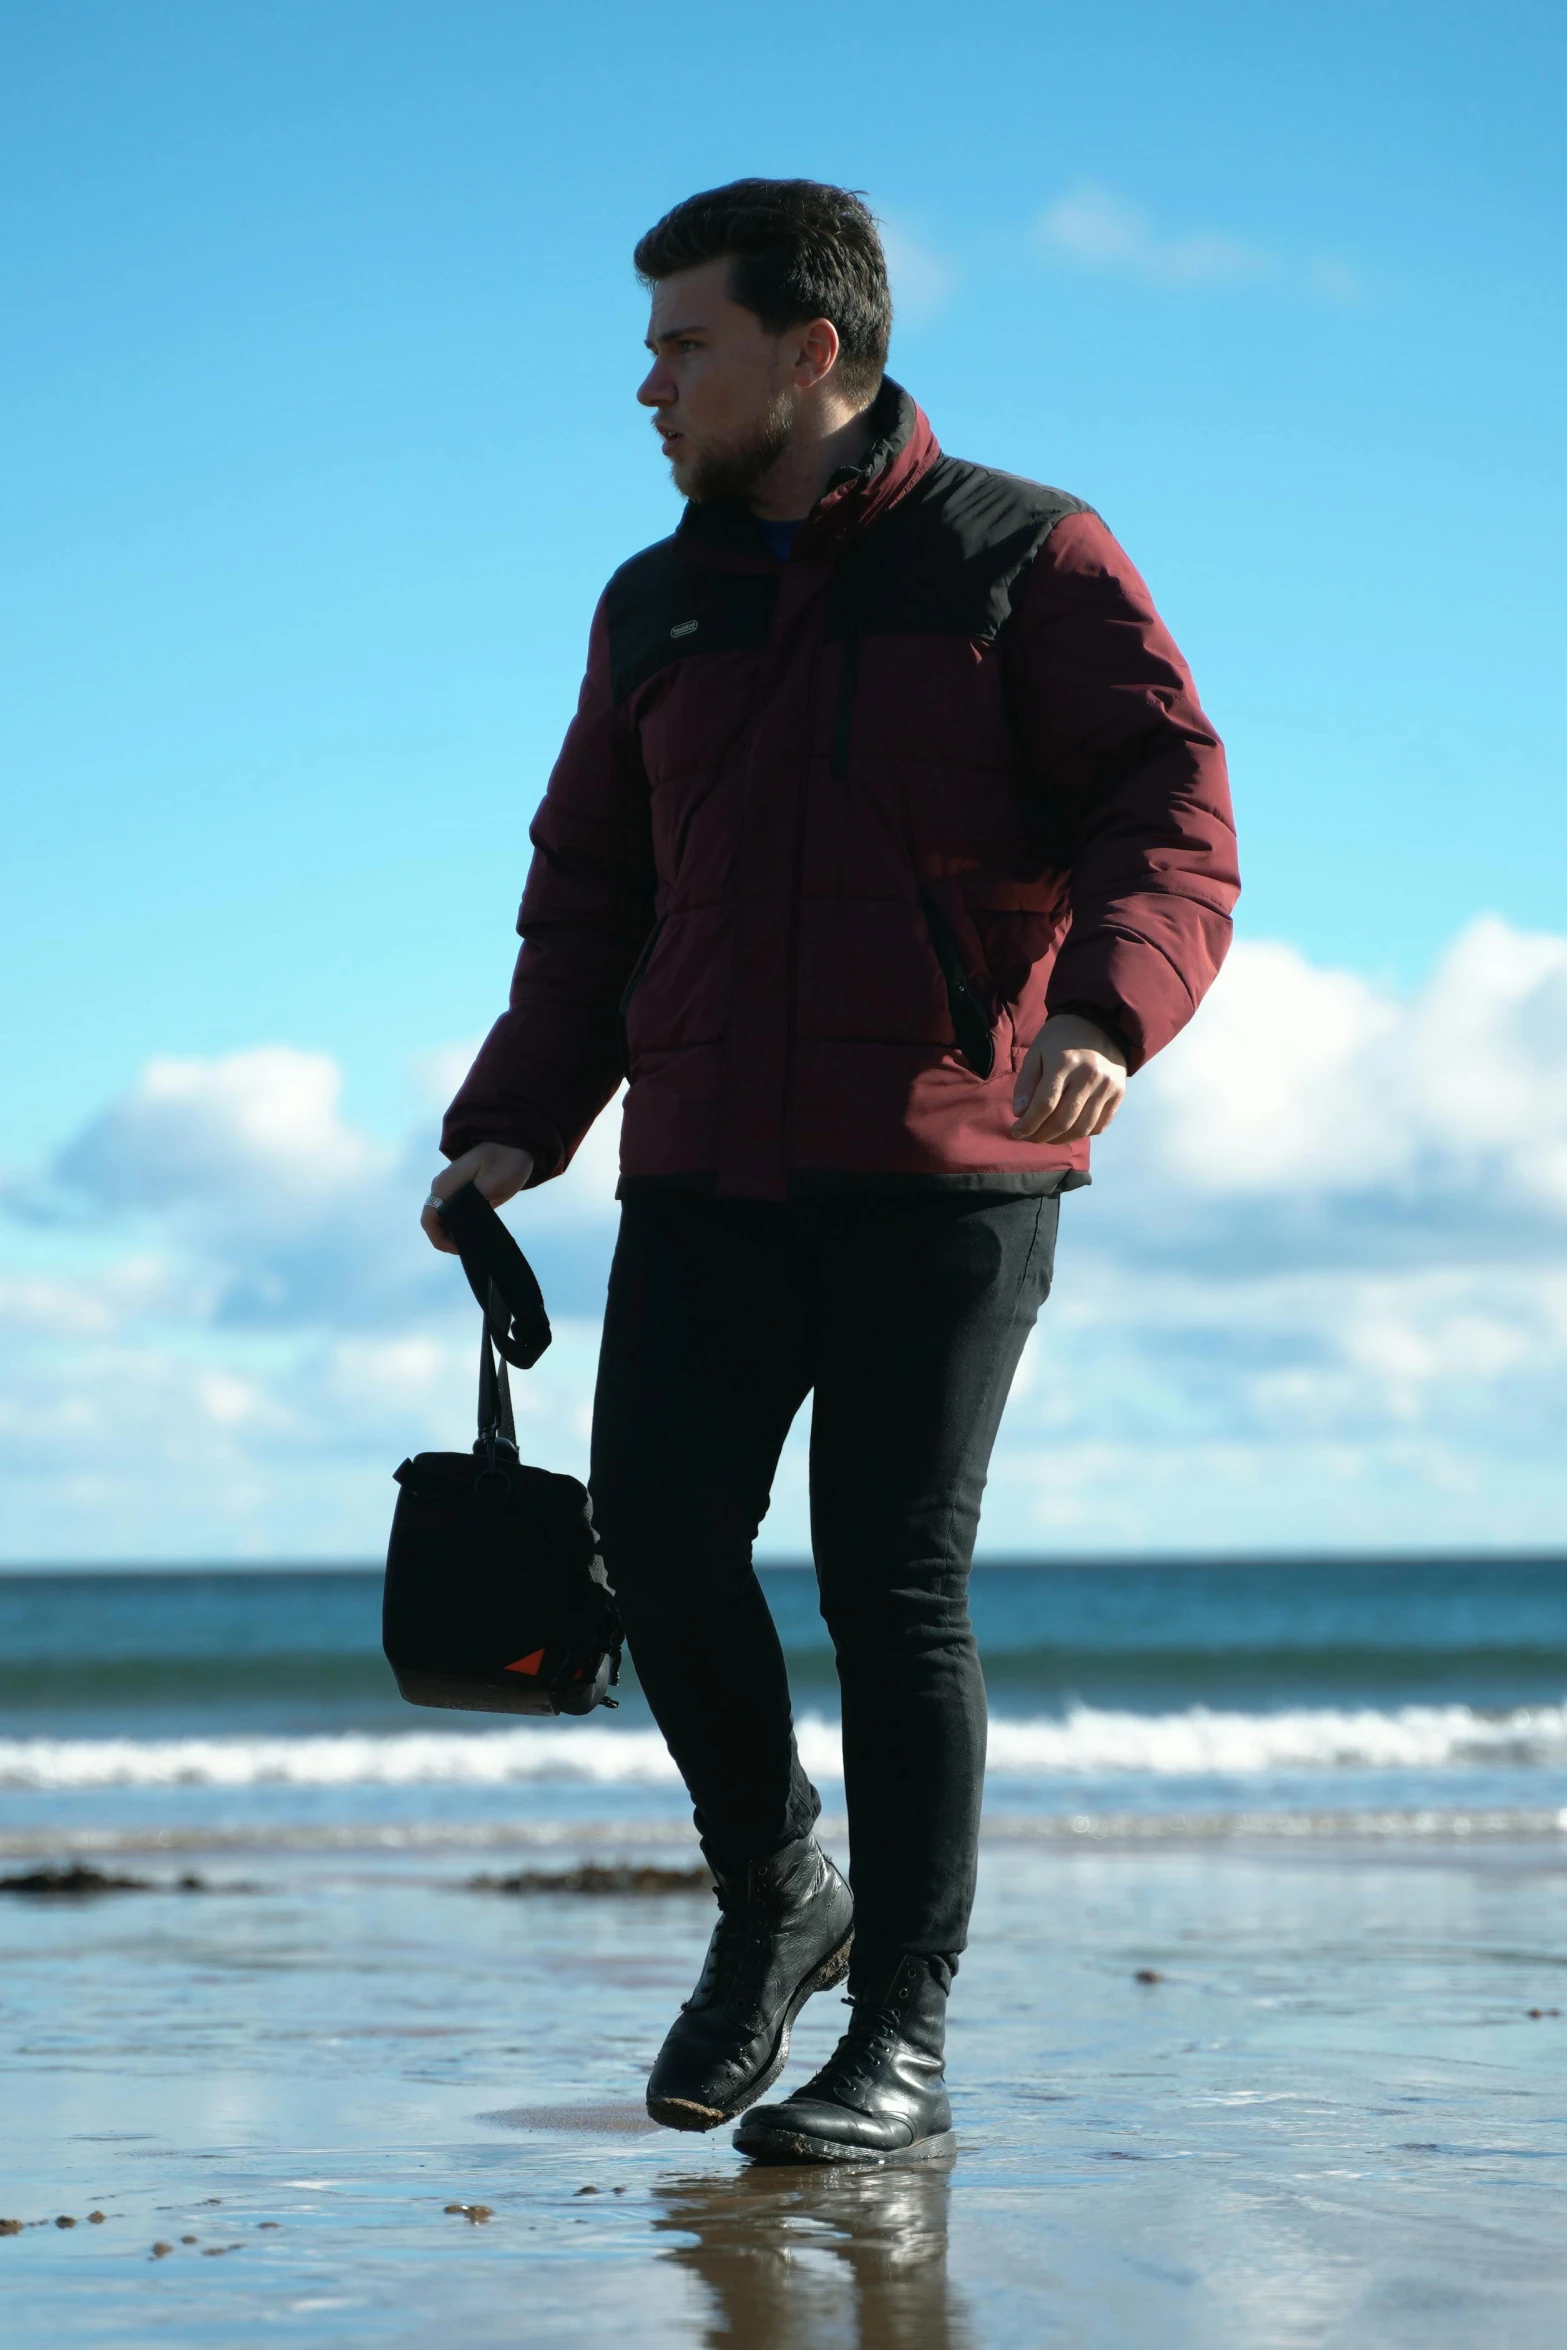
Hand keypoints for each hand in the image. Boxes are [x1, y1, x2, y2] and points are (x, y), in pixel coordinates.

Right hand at [420, 1142, 534, 1253]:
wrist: (516, 1142)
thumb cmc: (506, 1161)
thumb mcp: (493, 1184)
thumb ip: (474, 1204)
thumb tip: (461, 1224)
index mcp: (445, 1185)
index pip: (429, 1219)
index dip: (439, 1239)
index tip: (459, 1249)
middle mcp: (442, 1186)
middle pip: (435, 1220)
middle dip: (447, 1238)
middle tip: (470, 1248)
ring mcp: (451, 1187)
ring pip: (444, 1217)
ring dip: (454, 1232)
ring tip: (474, 1242)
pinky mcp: (462, 1189)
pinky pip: (453, 1211)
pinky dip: (460, 1224)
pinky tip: (476, 1231)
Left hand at [1010, 1014, 1126, 1144]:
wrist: (1101, 1023)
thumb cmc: (1061, 1039)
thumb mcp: (1037, 1053)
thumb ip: (1026, 1083)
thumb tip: (1020, 1113)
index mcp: (1065, 1063)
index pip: (1045, 1104)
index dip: (1028, 1124)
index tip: (1016, 1131)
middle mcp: (1089, 1076)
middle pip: (1063, 1120)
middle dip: (1041, 1135)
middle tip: (1029, 1137)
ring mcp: (1107, 1086)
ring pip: (1081, 1128)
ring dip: (1060, 1139)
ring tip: (1045, 1137)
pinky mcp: (1119, 1094)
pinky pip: (1099, 1125)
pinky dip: (1081, 1134)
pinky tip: (1067, 1131)